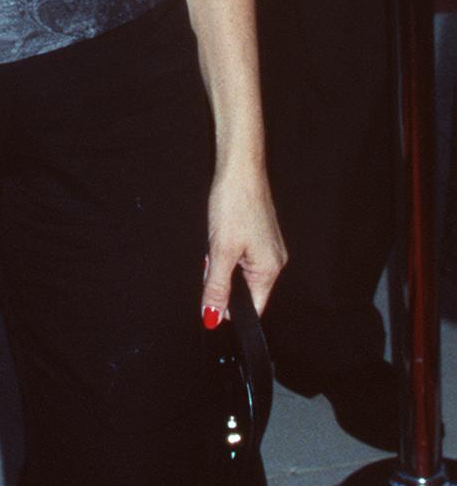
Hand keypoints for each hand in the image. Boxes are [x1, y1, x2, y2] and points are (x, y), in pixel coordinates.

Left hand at [201, 167, 285, 323]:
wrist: (240, 169)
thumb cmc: (236, 204)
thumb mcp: (220, 252)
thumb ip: (217, 287)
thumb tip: (213, 316)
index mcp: (269, 270)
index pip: (253, 308)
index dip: (229, 309)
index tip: (212, 303)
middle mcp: (273, 261)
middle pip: (243, 290)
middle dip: (222, 281)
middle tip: (213, 258)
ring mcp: (267, 247)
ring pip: (239, 272)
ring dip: (222, 264)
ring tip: (217, 241)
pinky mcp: (259, 235)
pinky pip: (240, 256)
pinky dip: (226, 251)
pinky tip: (221, 234)